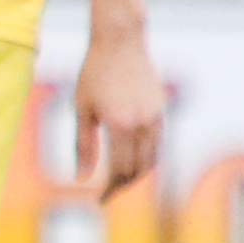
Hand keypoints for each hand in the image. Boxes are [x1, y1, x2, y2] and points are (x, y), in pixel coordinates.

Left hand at [76, 24, 165, 196]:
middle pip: (139, 170)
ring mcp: (156, 117)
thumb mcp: (82, 110)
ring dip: (137, 174)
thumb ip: (83, 146)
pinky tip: (131, 160)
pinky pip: (158, 143)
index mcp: (121, 125)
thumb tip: (81, 179)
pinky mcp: (162, 110)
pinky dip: (146, 157)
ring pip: (152, 159)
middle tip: (107, 195)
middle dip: (123, 186)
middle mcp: (143, 124)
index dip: (110, 189)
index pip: (120, 170)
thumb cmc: (93, 73)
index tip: (99, 201)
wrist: (120, 41)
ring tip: (118, 181)